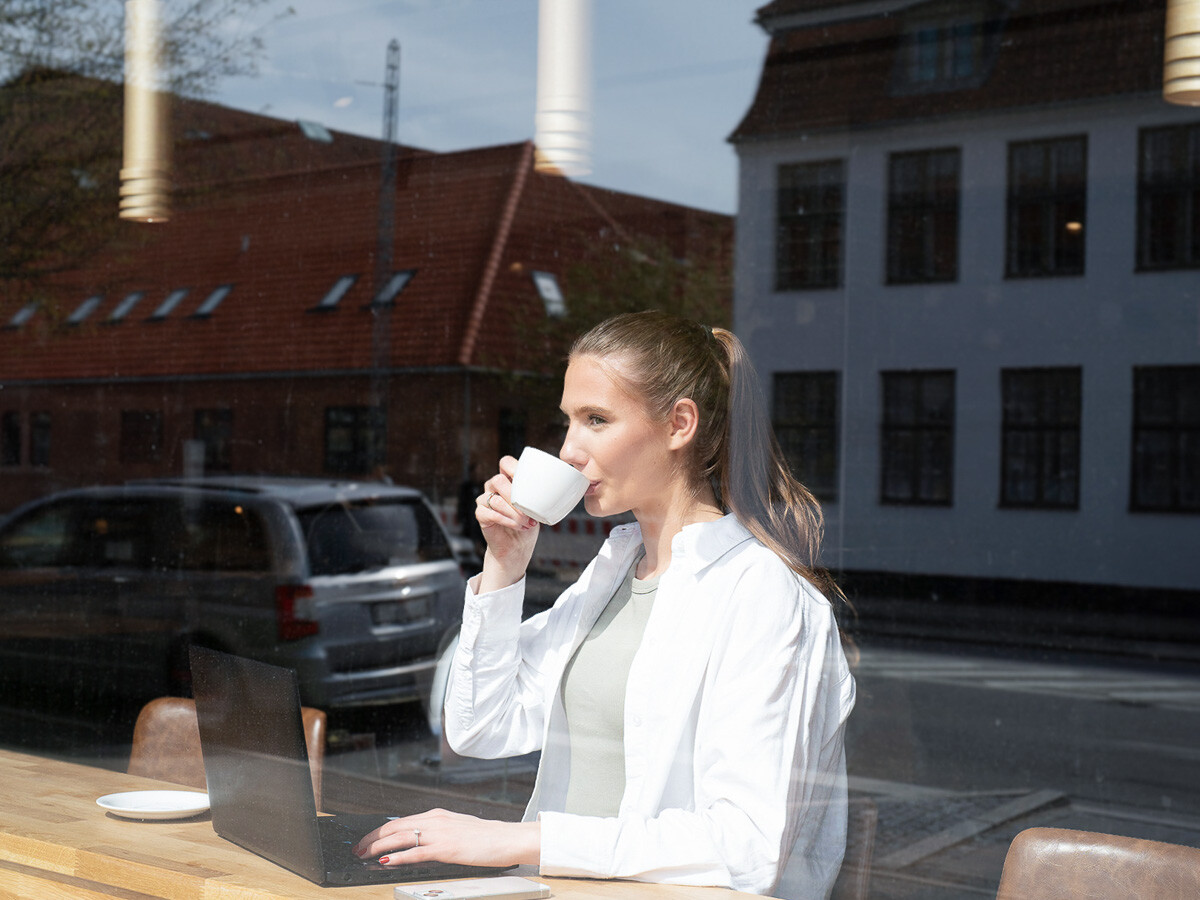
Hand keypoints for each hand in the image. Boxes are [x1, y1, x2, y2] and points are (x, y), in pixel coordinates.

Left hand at [353, 808, 539, 867]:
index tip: (367, 839)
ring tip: (364, 854)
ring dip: (378, 846)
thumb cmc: (487, 836)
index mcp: (437, 815)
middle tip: (358, 848)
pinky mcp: (446, 848)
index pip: (400, 821)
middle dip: (372, 838)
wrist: (508, 838)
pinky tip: (387, 861)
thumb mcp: (457, 828)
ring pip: (400, 837)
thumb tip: (420, 842)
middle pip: (395, 827)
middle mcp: (435, 820)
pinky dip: (398, 857)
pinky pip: (416, 852)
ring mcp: (440, 834)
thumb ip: (438, 832)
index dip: (380, 830)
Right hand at [475, 456, 538, 591]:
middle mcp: (493, 487)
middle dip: (514, 495)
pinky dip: (505, 520)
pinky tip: (518, 526)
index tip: (526, 479)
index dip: (513, 467)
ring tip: (526, 522)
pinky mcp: (480, 514)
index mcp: (508, 479)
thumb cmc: (529, 524)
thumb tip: (559, 487)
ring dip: (513, 512)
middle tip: (528, 511)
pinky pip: (488, 513)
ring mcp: (485, 500)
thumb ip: (540, 494)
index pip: (505, 462)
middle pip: (498, 480)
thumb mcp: (538, 507)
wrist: (517, 547)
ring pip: (494, 499)